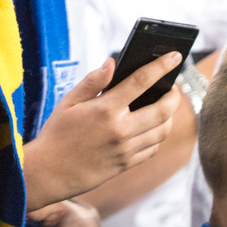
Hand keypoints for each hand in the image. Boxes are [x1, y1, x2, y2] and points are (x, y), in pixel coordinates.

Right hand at [22, 55, 185, 207]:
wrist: (52, 171)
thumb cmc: (58, 132)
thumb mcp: (68, 102)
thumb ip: (93, 82)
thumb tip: (112, 63)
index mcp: (105, 109)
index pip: (141, 81)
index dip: (161, 66)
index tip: (175, 56)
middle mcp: (121, 129)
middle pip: (163, 110)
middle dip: (174, 96)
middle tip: (173, 88)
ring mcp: (127, 149)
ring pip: (163, 131)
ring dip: (169, 117)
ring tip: (164, 106)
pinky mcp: (128, 163)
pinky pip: (154, 148)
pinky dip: (158, 135)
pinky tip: (153, 127)